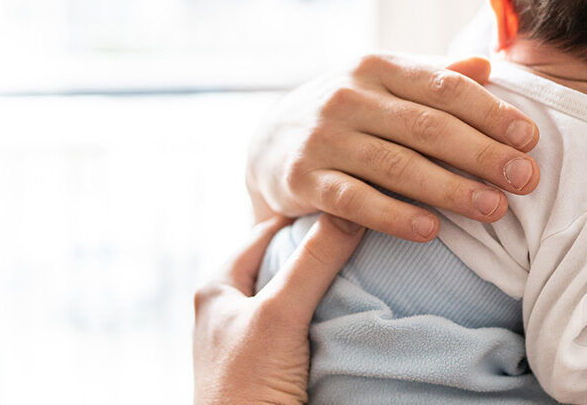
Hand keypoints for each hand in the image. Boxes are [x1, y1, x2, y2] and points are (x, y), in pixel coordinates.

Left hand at [193, 214, 365, 404]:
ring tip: (369, 267)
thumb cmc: (247, 387)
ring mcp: (251, 340)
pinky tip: (356, 312)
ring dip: (328, 284)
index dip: (306, 214)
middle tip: (366, 232)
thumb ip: (313, 263)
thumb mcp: (280, 315)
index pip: (268, 230)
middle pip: (284, 262)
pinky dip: (330, 316)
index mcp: (217, 287)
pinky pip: (306, 327)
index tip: (350, 200)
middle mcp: (230, 309)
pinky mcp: (272, 366)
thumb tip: (353, 210)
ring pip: (297, 295)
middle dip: (322, 249)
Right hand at [245, 53, 539, 241]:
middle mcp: (348, 96)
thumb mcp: (385, 86)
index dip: (490, 113)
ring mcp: (323, 138)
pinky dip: (393, 216)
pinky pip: (354, 200)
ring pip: (395, 165)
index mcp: (377, 67)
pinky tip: (430, 231)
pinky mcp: (301, 179)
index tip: (530, 138)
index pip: (444, 87)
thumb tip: (489, 64)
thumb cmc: (349, 116)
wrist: (269, 144)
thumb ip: (435, 77)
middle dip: (482, 153)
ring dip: (449, 189)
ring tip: (494, 209)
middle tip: (526, 179)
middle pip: (426, 127)